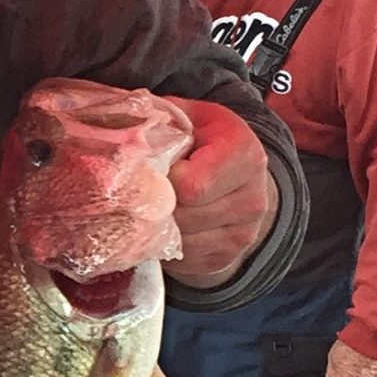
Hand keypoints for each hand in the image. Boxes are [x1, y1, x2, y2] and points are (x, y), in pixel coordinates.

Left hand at [165, 100, 278, 287]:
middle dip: (158, 204)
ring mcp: (244, 233)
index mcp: (243, 152)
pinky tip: (169, 225)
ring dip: (160, 226)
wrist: (238, 180)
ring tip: (158, 206)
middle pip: (183, 215)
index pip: (191, 185)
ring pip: (181, 241)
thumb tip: (123, 130)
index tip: (158, 168)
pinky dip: (168, 245)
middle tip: (149, 190)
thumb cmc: (204, 142)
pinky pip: (183, 260)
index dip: (164, 179)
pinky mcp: (228, 258)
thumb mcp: (190, 116)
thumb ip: (162, 117)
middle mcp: (253, 196)